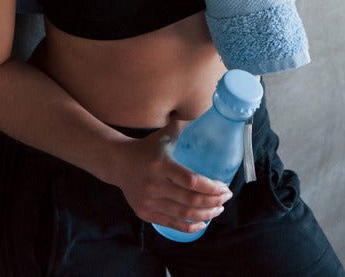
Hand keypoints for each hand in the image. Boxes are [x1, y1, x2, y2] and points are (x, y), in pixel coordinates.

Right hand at [105, 119, 232, 231]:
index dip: (212, 188)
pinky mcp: (145, 213)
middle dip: (214, 202)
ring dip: (206, 215)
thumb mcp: (167, 133)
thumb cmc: (148, 147)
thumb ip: (188, 126)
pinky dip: (189, 226)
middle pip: (191, 200)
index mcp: (162, 164)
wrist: (118, 163)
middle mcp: (154, 185)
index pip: (192, 181)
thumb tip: (212, 118)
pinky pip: (171, 224)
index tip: (225, 187)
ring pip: (183, 214)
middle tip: (226, 198)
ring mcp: (149, 201)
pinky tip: (202, 223)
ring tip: (218, 210)